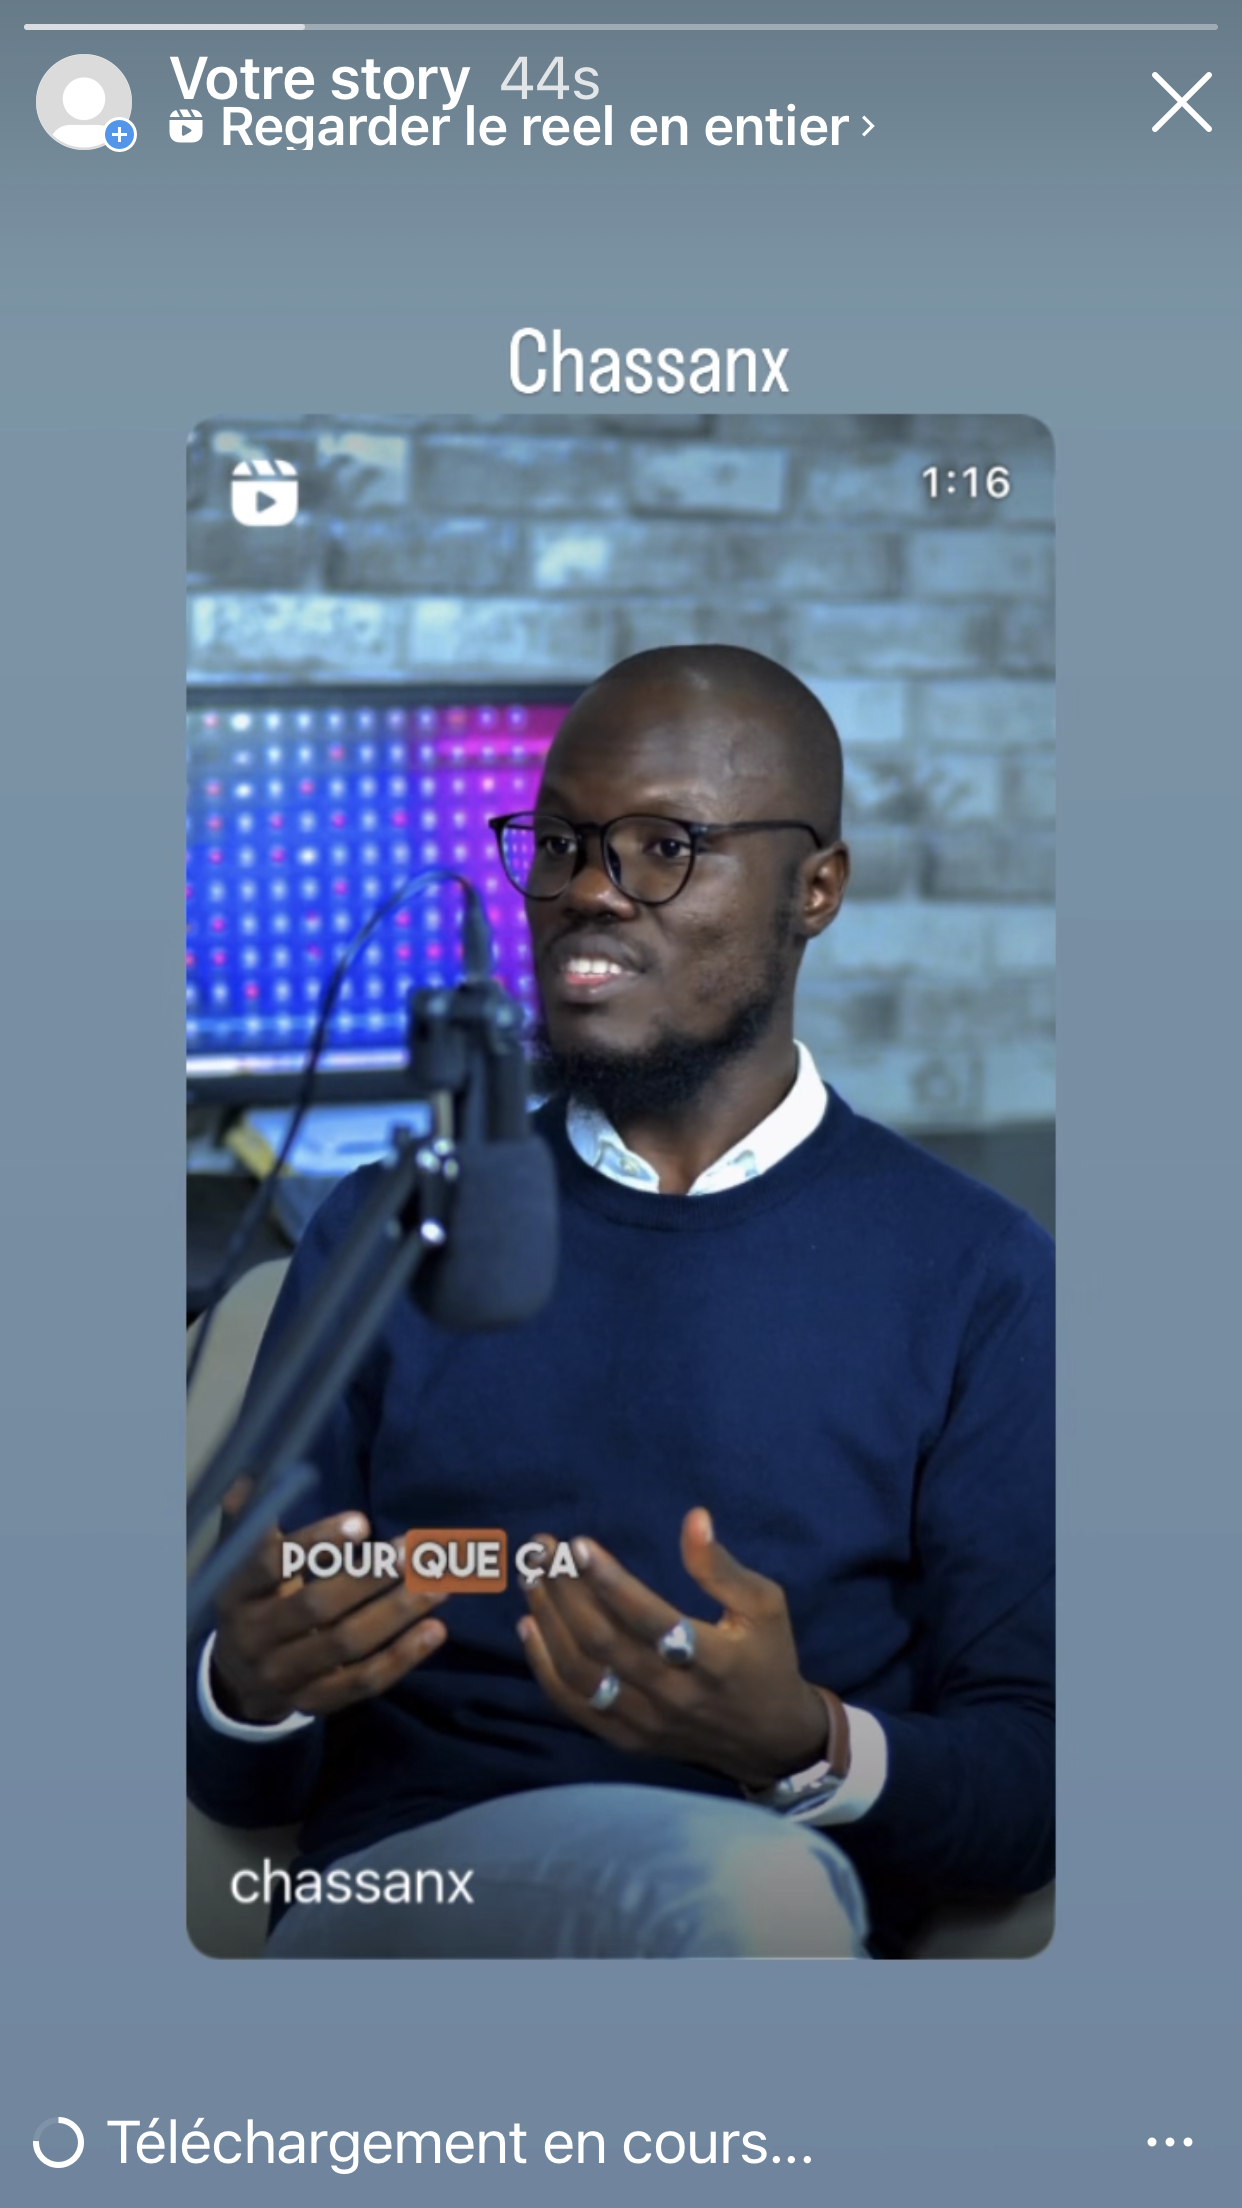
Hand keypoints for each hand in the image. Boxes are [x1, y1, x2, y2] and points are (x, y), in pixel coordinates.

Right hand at [209, 1485, 448, 1723]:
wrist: (237, 1682)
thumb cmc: (254, 1603)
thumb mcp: (239, 1564)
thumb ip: (249, 1520)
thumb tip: (252, 1475)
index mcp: (235, 1594)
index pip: (271, 1566)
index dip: (316, 1544)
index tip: (363, 1523)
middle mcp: (255, 1637)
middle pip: (317, 1608)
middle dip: (370, 1577)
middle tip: (415, 1550)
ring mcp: (285, 1675)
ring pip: (346, 1644)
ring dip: (397, 1613)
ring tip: (441, 1583)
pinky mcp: (314, 1703)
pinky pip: (362, 1682)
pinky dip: (401, 1658)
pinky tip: (435, 1630)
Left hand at [517, 1508, 838, 1791]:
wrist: (769, 1740)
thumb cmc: (768, 1659)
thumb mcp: (765, 1607)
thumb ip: (723, 1568)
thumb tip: (694, 1518)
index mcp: (712, 1659)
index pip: (650, 1619)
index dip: (610, 1582)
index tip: (577, 1545)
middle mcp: (674, 1695)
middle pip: (604, 1643)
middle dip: (565, 1591)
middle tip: (541, 1549)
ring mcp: (646, 1722)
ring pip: (583, 1673)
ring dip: (550, 1622)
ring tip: (531, 1577)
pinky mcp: (627, 1739)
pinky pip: (575, 1706)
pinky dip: (544, 1667)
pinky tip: (530, 1625)